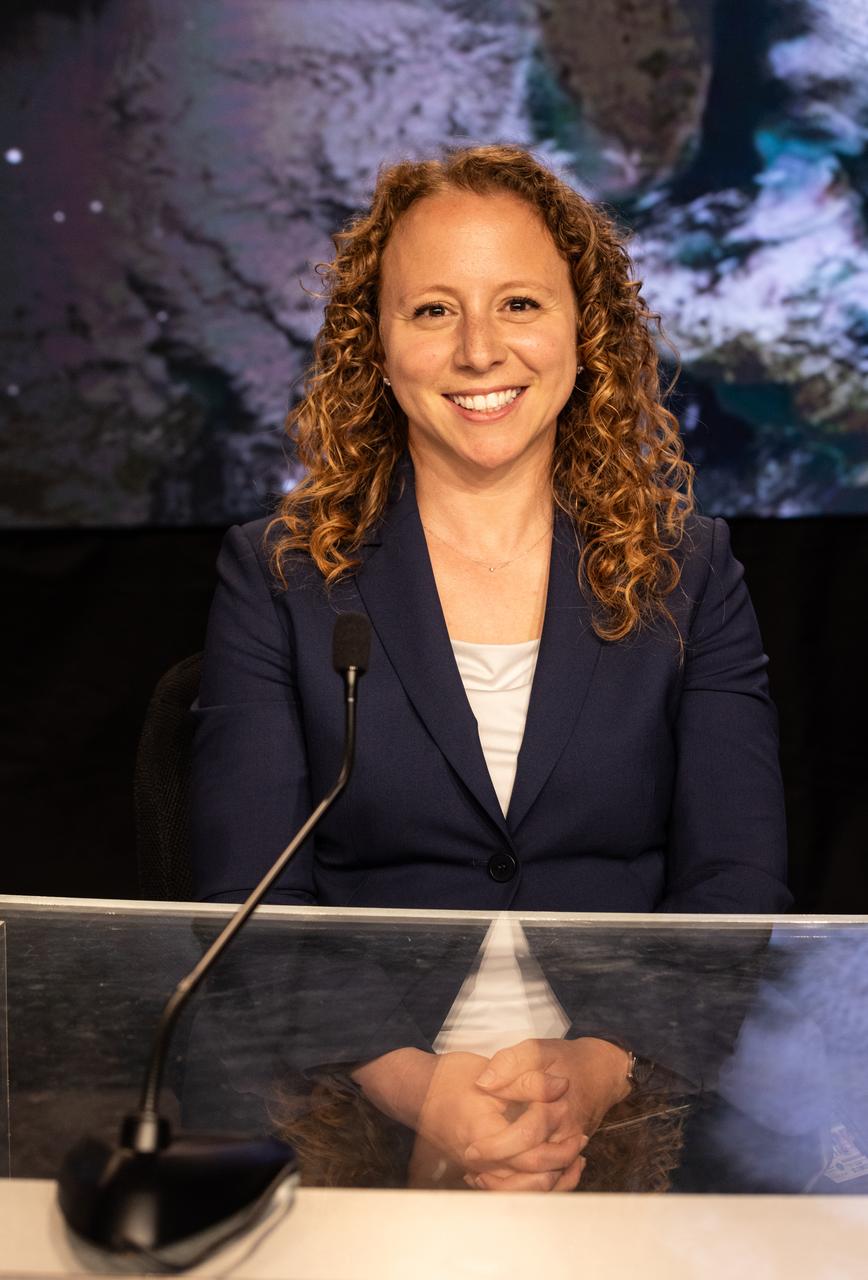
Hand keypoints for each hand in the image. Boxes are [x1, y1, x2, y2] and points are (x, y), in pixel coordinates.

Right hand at [352, 1047, 576, 1190]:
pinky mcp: (481, 1172)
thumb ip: (528, 1081)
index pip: (530, 1144)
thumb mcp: (491, 1072)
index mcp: (483, 1135)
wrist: (418, 1091)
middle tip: (579, 1136)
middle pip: (532, 1176)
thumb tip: (562, 1085)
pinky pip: (514, 1190)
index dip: (553, 1124)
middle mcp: (481, 1161)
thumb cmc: (450, 1078)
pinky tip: (553, 1170)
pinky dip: (537, 1184)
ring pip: (525, 1191)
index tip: (566, 1103)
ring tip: (574, 1158)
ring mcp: (480, 1170)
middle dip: (561, 1156)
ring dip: (554, 1178)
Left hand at [469, 1037, 631, 1190]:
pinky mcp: (571, 1156)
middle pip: (535, 1165)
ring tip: (485, 1179)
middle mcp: (566, 1132)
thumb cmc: (565, 1060)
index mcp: (555, 1105)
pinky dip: (532, 1189)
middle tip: (474, 1170)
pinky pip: (555, 1183)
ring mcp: (571, 1147)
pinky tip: (507, 1182)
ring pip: (546, 1182)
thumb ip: (508, 1064)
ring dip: (515, 1187)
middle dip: (502, 1174)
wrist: (601, 1073)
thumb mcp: (536, 1050)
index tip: (471, 1149)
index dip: (496, 1147)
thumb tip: (484, 1083)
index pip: (525, 1135)